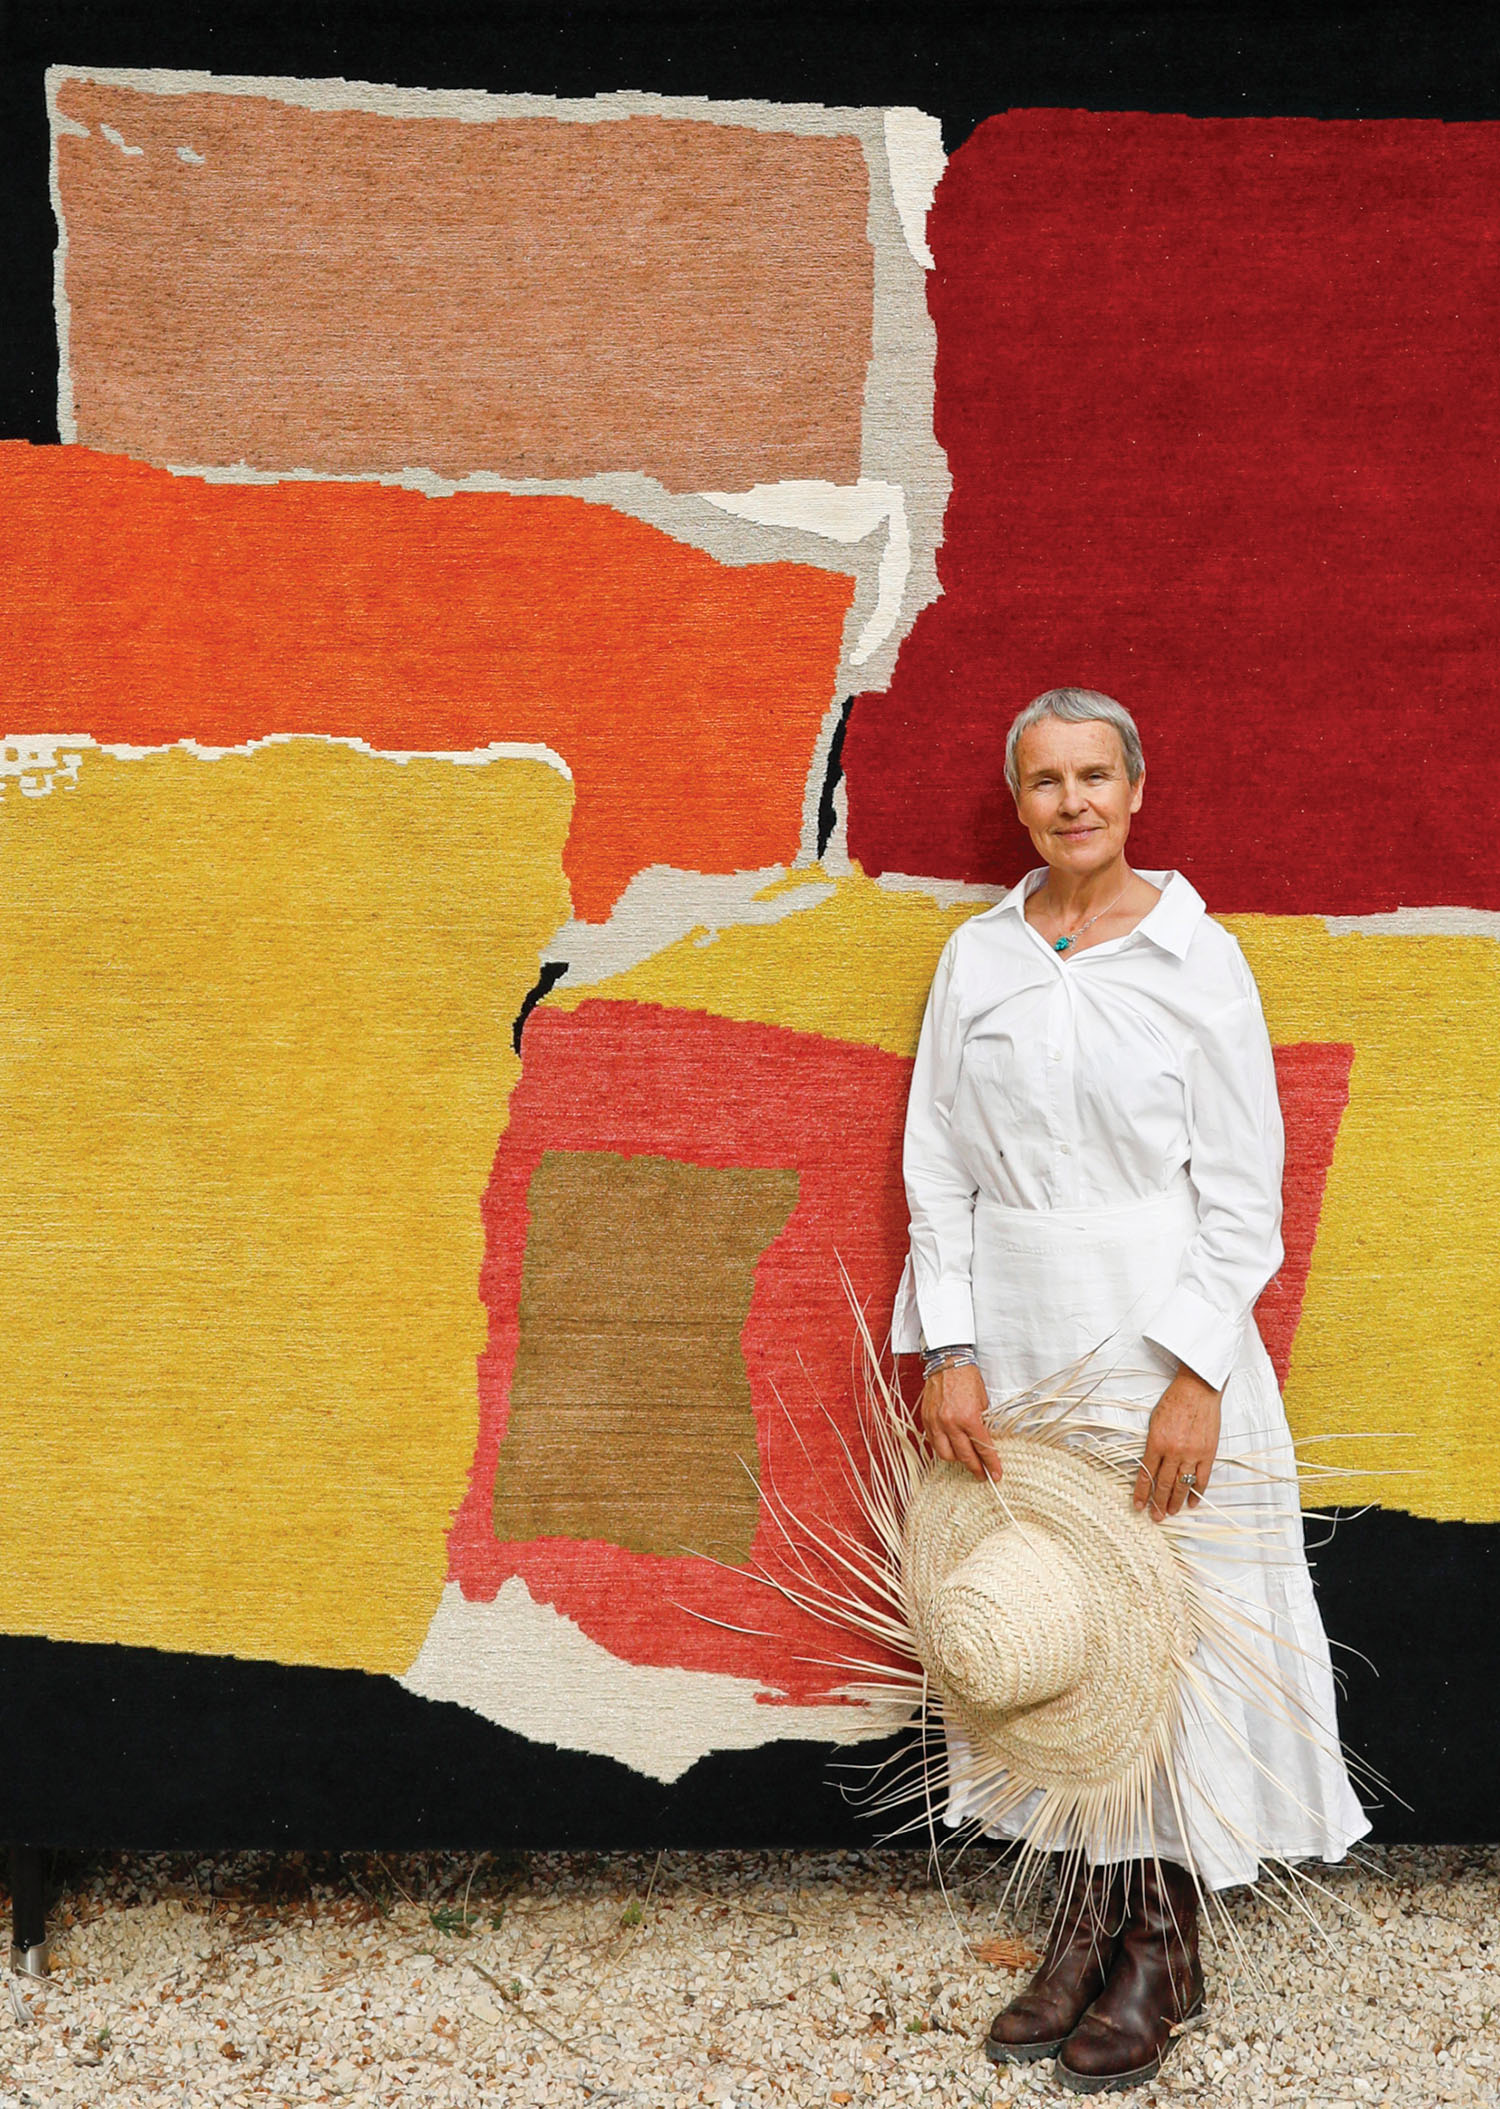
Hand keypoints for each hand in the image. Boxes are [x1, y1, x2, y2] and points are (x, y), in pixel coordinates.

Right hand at [921, 1362, 1000, 1481]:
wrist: (948, 1362)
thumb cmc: (968, 1378)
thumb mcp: (983, 1401)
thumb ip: (982, 1424)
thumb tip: (985, 1443)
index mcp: (969, 1417)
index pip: (982, 1448)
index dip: (991, 1464)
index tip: (996, 1475)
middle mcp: (950, 1423)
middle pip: (964, 1456)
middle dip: (975, 1468)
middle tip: (982, 1475)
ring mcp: (936, 1422)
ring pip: (945, 1454)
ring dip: (956, 1459)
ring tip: (965, 1458)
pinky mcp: (926, 1419)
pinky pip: (933, 1442)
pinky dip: (943, 1447)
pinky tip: (951, 1446)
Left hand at [1134, 1367, 1220, 1521]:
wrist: (1198, 1389)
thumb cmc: (1174, 1401)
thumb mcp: (1154, 1421)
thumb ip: (1152, 1444)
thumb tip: (1149, 1465)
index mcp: (1156, 1442)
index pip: (1146, 1474)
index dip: (1141, 1493)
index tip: (1138, 1506)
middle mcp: (1174, 1451)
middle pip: (1163, 1484)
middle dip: (1158, 1503)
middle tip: (1155, 1516)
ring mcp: (1192, 1453)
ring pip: (1182, 1485)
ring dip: (1175, 1502)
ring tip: (1170, 1513)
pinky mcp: (1208, 1453)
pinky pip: (1201, 1479)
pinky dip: (1197, 1493)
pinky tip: (1192, 1503)